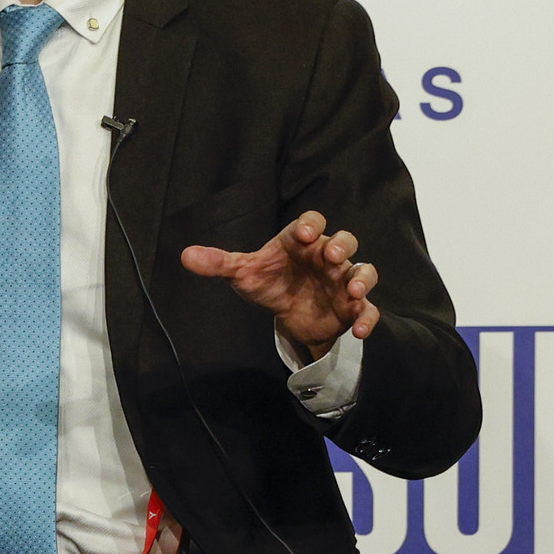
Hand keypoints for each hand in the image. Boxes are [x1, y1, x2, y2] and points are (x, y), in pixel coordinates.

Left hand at [182, 211, 376, 359]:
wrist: (289, 315)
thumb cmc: (270, 283)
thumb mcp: (243, 274)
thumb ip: (219, 264)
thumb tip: (185, 256)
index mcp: (301, 243)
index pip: (311, 223)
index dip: (310, 224)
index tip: (303, 234)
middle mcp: (326, 257)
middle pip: (343, 241)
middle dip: (341, 246)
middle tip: (331, 256)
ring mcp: (342, 280)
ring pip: (363, 271)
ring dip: (361, 278)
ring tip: (352, 291)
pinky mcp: (351, 307)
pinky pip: (367, 309)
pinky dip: (368, 318)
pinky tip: (359, 331)